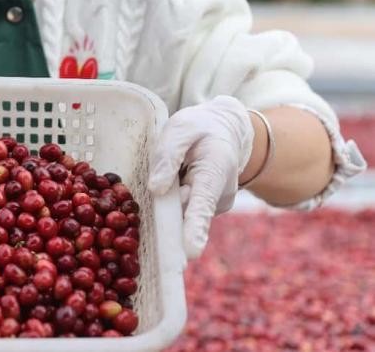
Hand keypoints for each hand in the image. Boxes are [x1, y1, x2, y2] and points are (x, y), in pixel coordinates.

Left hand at [148, 96, 253, 259]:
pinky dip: (170, 200)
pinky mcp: (202, 210)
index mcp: (215, 172)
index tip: (190, 252)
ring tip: (176, 170)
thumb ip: (168, 155)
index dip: (194, 228)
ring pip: (179, 212)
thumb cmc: (200, 129)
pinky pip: (180, 210)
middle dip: (165, 209)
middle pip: (184, 212)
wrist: (225, 132)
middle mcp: (218, 196)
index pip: (202, 204)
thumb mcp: (181, 129)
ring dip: (167, 200)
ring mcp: (212, 206)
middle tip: (160, 184)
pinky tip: (175, 182)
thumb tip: (156, 189)